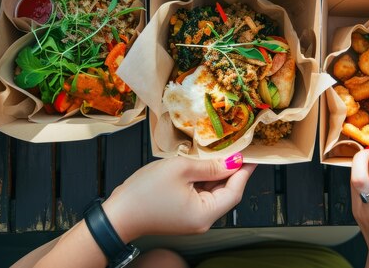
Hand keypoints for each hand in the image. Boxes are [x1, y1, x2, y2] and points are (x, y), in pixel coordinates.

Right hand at [103, 154, 255, 242]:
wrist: (117, 214)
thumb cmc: (145, 192)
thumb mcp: (181, 169)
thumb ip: (210, 166)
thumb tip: (233, 162)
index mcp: (205, 214)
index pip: (235, 191)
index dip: (244, 171)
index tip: (251, 154)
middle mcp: (203, 221)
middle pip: (225, 193)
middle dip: (230, 170)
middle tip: (234, 147)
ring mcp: (192, 219)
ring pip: (212, 193)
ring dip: (215, 174)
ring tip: (216, 153)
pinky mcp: (183, 215)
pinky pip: (200, 196)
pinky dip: (202, 181)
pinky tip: (200, 165)